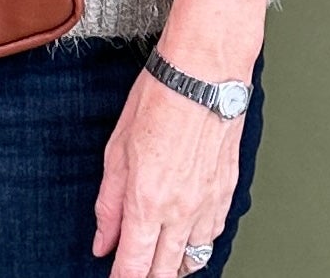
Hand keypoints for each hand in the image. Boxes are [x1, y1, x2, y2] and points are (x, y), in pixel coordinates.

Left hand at [92, 66, 243, 277]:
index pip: (133, 266)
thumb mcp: (117, 147)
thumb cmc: (160, 96)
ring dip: (173, 267)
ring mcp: (208, 205)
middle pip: (164, 272)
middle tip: (132, 272)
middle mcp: (181, 211)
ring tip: (158, 263)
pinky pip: (213, 236)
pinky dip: (198, 245)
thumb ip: (109, 201)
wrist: (205, 72)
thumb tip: (102, 240)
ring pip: (193, 260)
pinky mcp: (227, 193)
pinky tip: (187, 240)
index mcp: (147, 200)